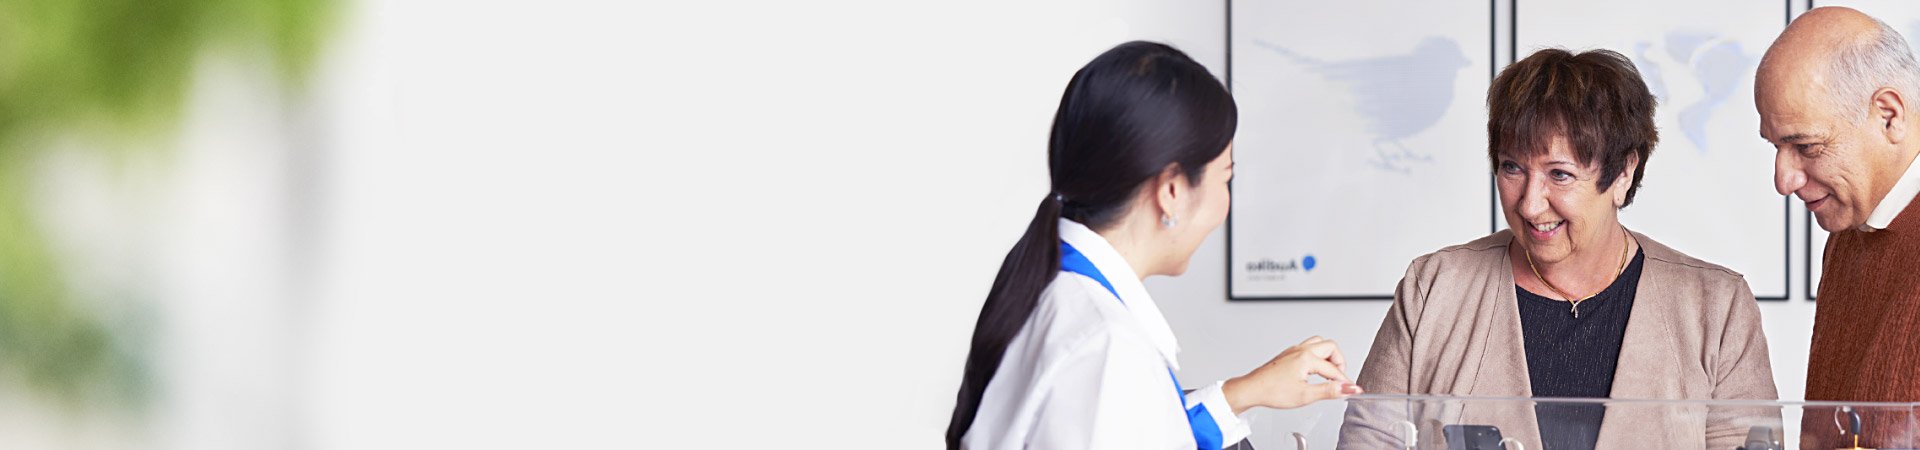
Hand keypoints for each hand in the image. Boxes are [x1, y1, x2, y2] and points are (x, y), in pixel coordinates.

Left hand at [1222, 336, 1361, 413]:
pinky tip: (1314, 371)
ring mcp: (1293, 351)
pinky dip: (1317, 357)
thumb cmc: (1272, 392)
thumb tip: (1348, 388)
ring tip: (1329, 373)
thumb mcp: (1305, 395)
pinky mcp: (1288, 355)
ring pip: (1318, 344)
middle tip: (1339, 378)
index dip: (1345, 382)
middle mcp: (1300, 350)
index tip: (1352, 390)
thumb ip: (1329, 391)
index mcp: (1306, 358)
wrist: (1252, 389)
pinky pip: (1308, 348)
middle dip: (1339, 362)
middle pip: (1330, 347)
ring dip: (1328, 357)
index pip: (1333, 370)